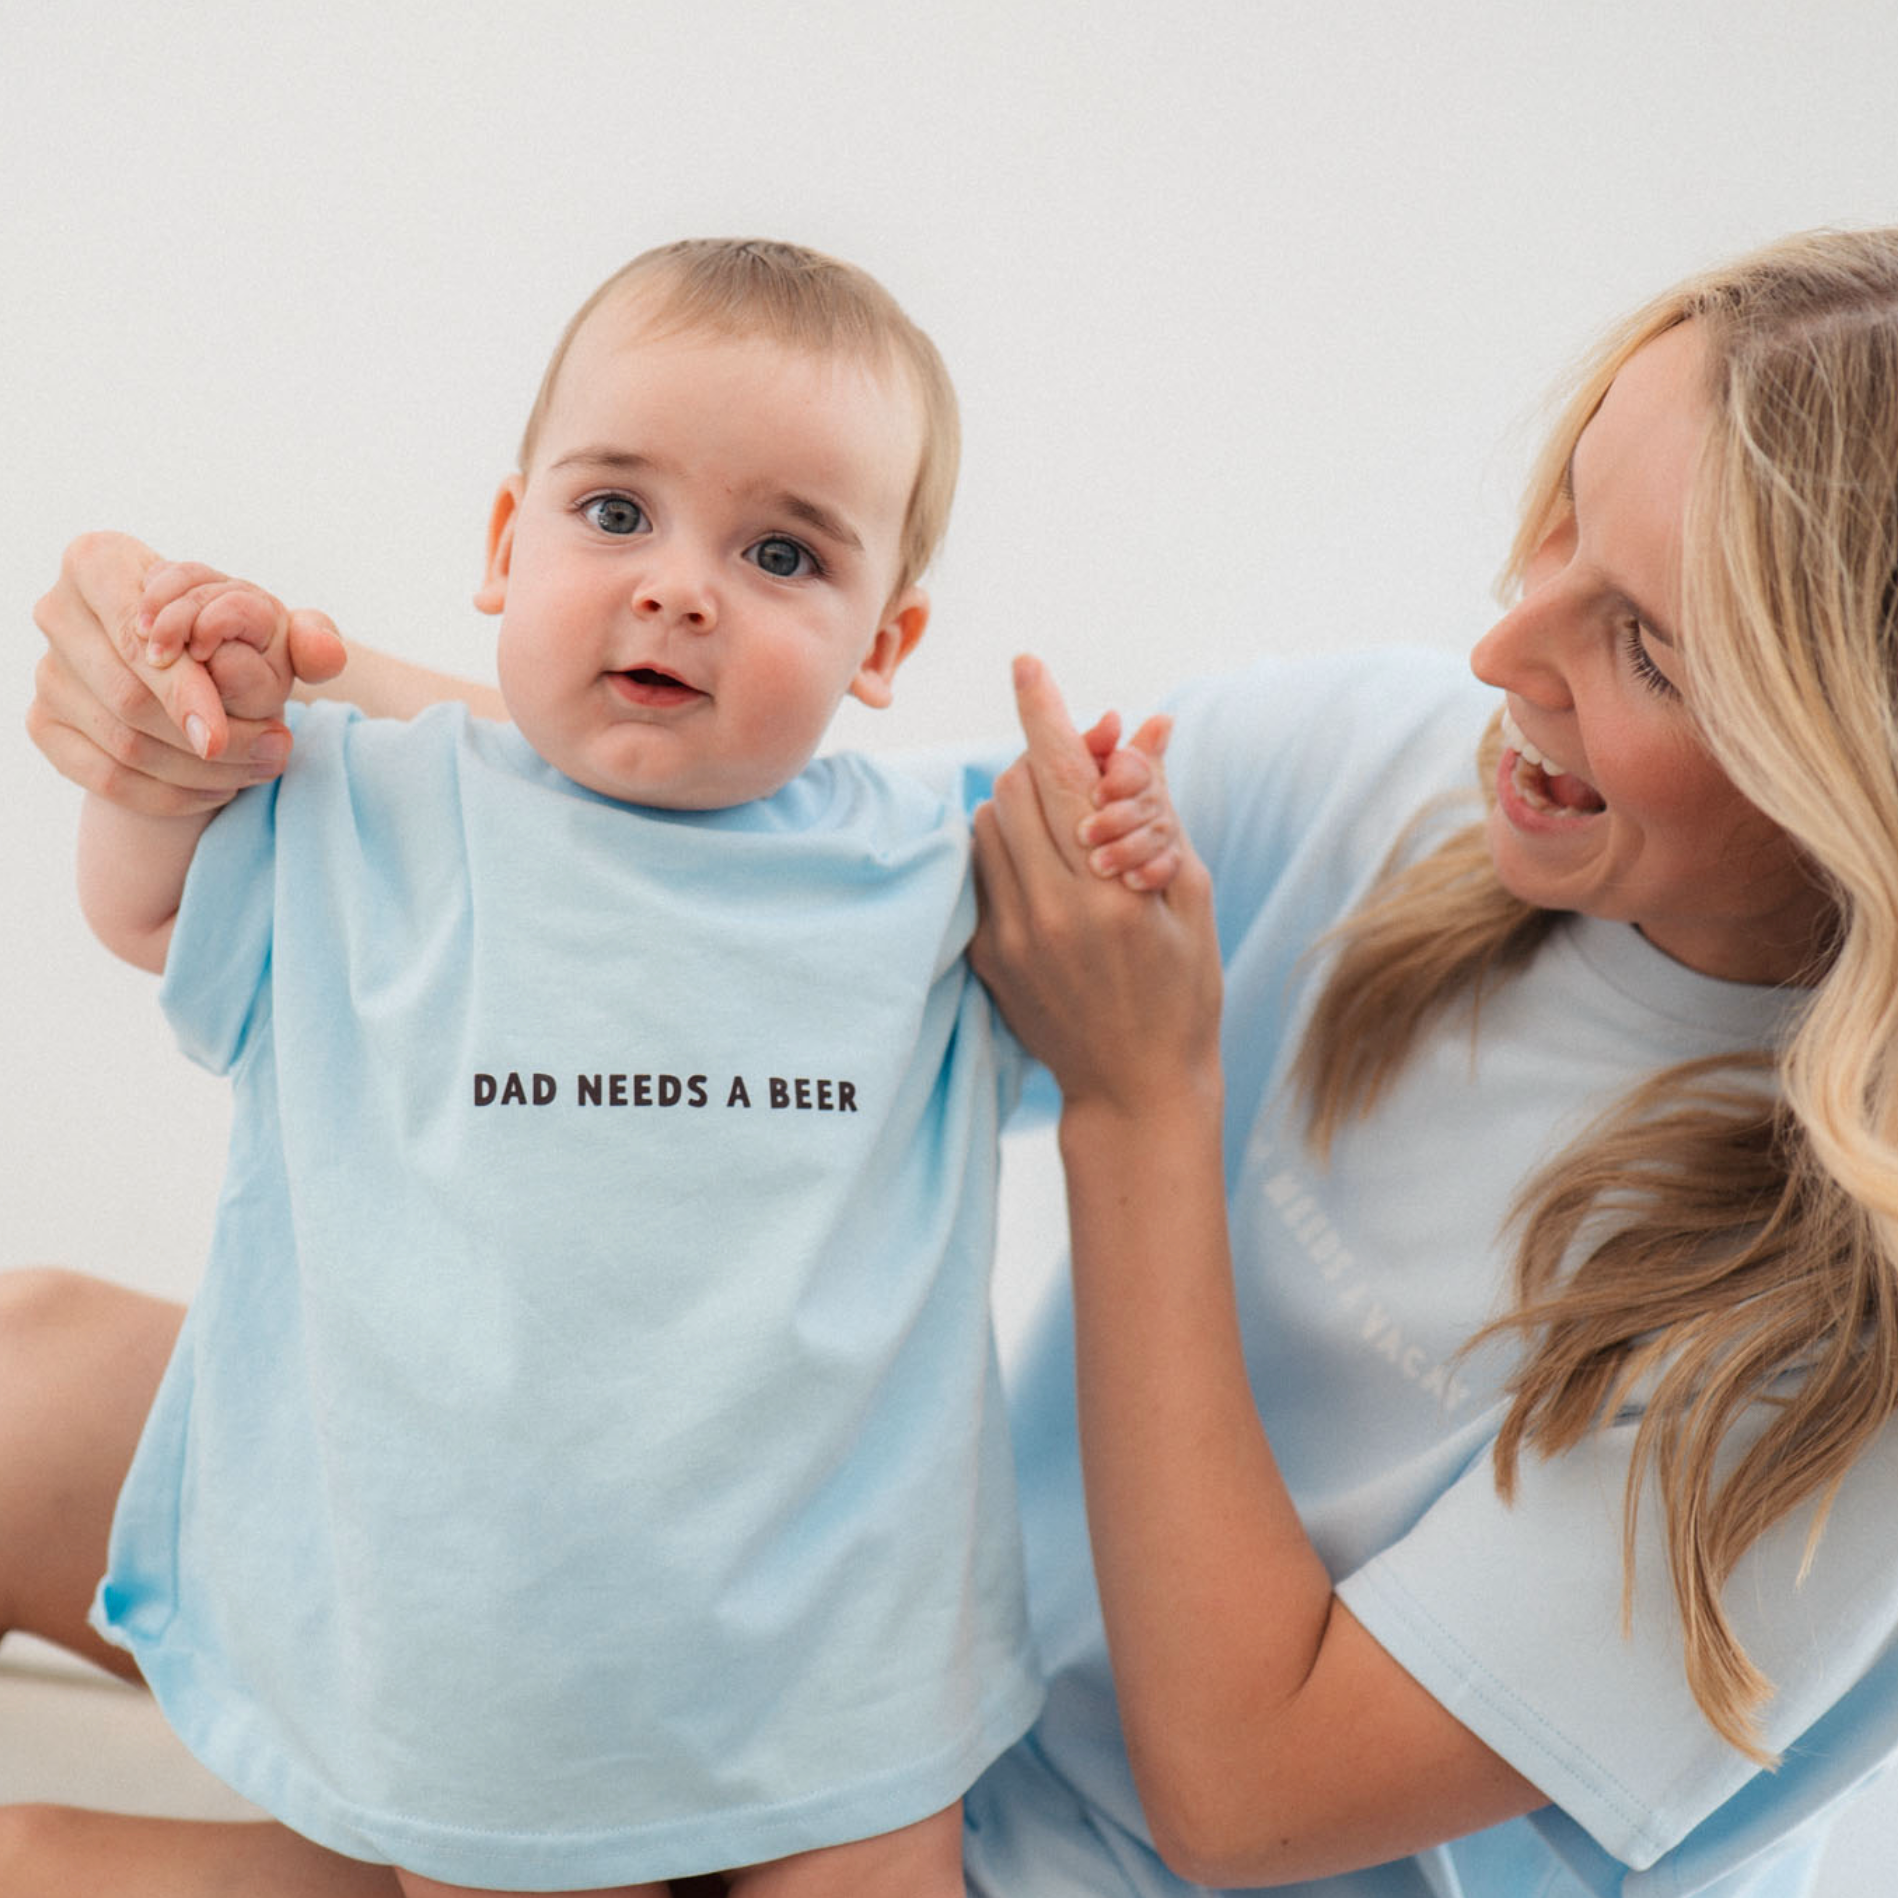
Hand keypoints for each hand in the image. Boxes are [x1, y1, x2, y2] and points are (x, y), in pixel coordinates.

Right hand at [29, 534, 346, 816]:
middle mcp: (58, 611)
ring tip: (262, 768)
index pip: (139, 635)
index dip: (185, 689)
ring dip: (200, 771)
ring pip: (122, 742)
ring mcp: (47, 671)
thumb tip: (325, 652)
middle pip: (129, 697)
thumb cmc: (232, 638)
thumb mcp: (276, 629)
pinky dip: (168, 795)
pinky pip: (105, 777)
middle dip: (211, 738)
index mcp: (99, 561)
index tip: (226, 733)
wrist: (187, 677)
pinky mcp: (44, 723)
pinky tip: (219, 788)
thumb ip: (311, 635)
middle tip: (276, 753)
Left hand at [972, 655, 1221, 1113]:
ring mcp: (1007, 935)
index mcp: (1109, 893)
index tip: (1027, 664)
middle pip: (1017, 786)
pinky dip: (1007, 850)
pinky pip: (978, 869)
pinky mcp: (983, 954)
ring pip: (988, 822)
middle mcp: (1048, 910)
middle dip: (1048, 762)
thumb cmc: (1182, 992)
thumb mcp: (1190, 897)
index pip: (1062, 776)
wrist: (1134, 1087)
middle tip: (1088, 771)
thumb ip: (1157, 811)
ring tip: (1068, 832)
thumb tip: (1145, 731)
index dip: (1045, 712)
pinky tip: (1046, 873)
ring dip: (1023, 805)